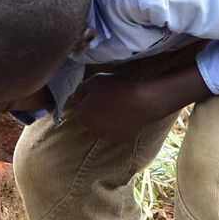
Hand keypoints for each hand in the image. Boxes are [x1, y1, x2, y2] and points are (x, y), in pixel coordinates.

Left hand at [64, 62, 208, 144]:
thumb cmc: (117, 88)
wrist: (144, 101)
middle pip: (88, 120)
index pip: (77, 110)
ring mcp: (107, 135)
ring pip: (101, 127)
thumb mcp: (94, 81)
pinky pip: (115, 131)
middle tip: (106, 100)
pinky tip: (124, 115)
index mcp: (82, 114)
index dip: (85, 101)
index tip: (94, 95)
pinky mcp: (122, 138)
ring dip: (104, 120)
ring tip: (116, 107)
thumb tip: (74, 98)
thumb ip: (80, 90)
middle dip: (93, 112)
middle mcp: (91, 128)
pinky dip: (118, 125)